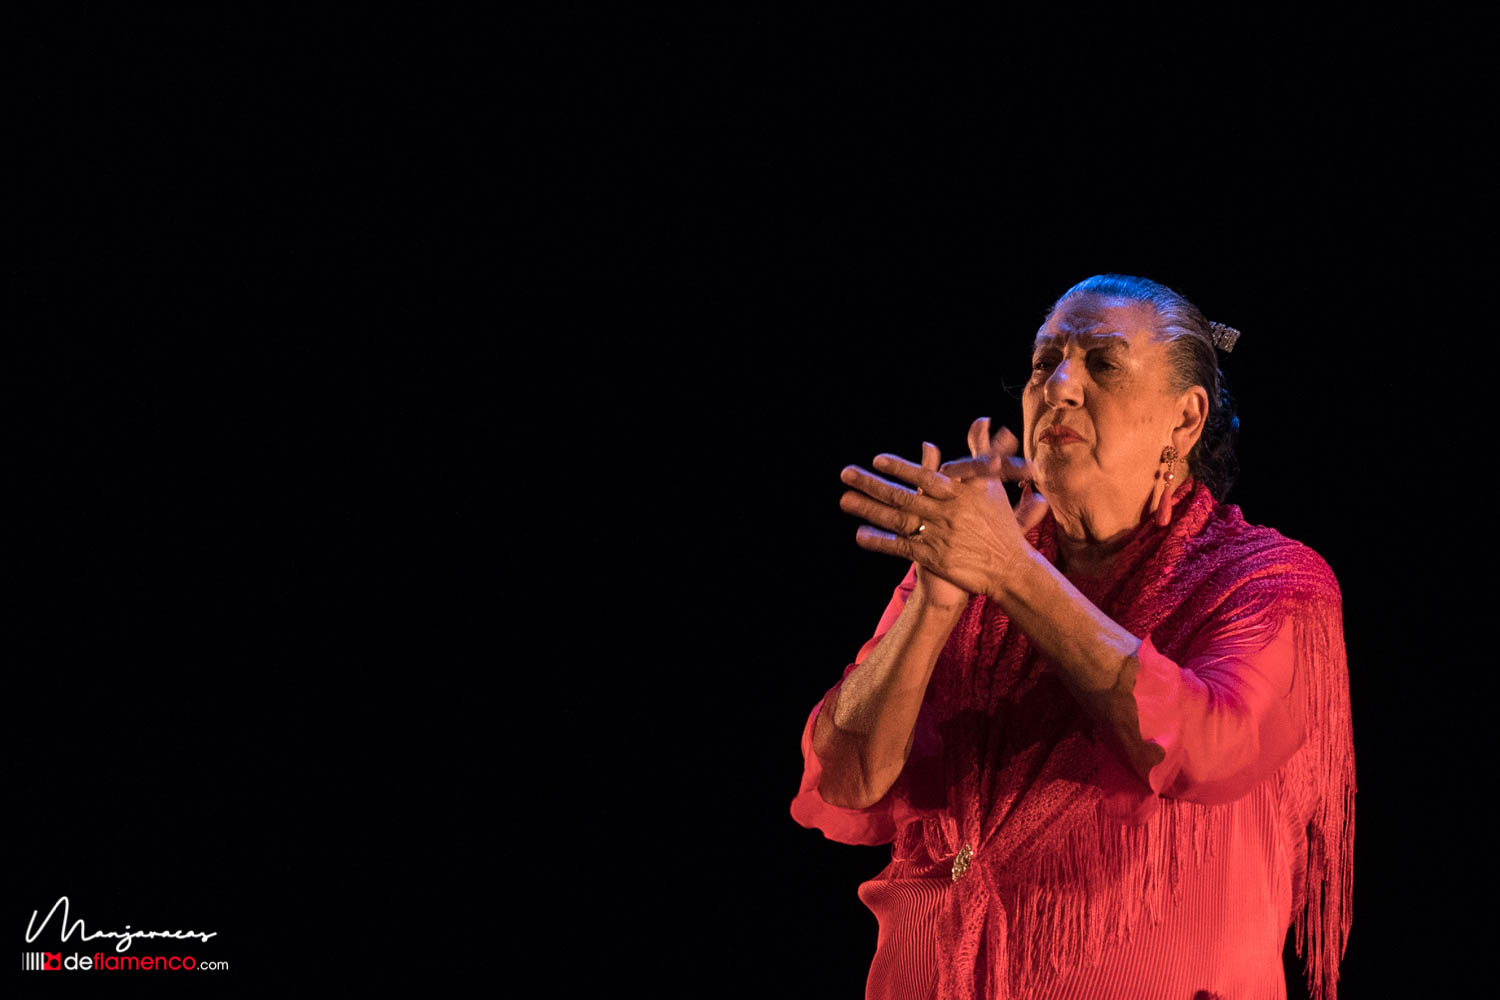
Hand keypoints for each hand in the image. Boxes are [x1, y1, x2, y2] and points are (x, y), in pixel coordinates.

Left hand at [839, 419, 1045, 601]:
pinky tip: (859, 535)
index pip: (925, 478)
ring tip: (845, 500)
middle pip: (903, 497)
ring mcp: (938, 536)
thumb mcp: (991, 483)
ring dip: (869, 510)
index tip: (877, 460)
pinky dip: (880, 541)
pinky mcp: (933, 558)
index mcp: (958, 493)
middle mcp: (946, 513)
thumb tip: (980, 420)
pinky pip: (901, 547)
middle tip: (846, 474)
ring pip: (898, 520)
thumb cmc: (999, 522)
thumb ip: (980, 450)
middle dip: (872, 485)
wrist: (1009, 567)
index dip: (901, 468)